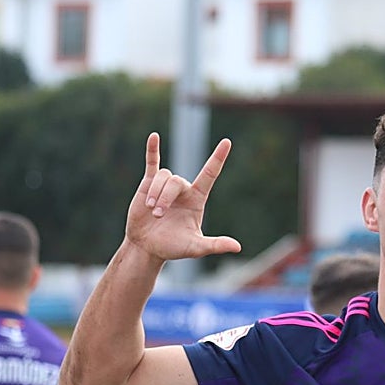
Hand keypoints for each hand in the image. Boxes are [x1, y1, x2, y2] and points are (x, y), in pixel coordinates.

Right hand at [123, 133, 241, 262]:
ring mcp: (166, 186)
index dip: (218, 158)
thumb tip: (237, 247)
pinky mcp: (149, 185)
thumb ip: (215, 245)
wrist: (147, 247)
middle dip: (165, 197)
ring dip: (156, 193)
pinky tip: (154, 136)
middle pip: (176, 181)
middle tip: (158, 215)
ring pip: (163, 177)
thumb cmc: (173, 247)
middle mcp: (183, 190)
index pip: (210, 174)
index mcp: (197, 199)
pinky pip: (152, 163)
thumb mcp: (196, 248)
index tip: (227, 142)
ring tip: (151, 210)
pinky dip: (152, 150)